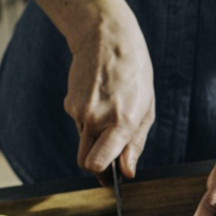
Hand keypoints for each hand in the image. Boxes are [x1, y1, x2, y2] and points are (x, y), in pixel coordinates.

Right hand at [12, 0, 153, 178]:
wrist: (106, 38)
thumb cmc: (134, 74)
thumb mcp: (147, 109)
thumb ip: (136, 144)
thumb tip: (127, 172)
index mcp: (120, 122)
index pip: (97, 163)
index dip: (102, 175)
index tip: (109, 177)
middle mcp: (95, 118)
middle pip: (84, 161)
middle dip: (95, 163)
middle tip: (109, 155)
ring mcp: (78, 111)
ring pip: (82, 141)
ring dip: (94, 137)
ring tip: (111, 112)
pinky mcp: (69, 103)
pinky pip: (79, 124)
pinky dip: (88, 119)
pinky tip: (100, 100)